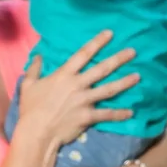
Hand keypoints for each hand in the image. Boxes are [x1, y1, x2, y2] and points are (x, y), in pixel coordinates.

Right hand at [16, 30, 138, 148]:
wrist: (35, 133)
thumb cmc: (30, 109)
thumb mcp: (28, 85)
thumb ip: (34, 69)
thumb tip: (39, 56)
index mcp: (64, 75)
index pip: (83, 54)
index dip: (97, 42)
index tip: (110, 33)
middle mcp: (77, 84)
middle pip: (102, 69)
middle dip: (119, 59)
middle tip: (133, 51)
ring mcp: (84, 100)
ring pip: (109, 89)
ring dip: (125, 83)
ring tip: (138, 76)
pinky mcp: (88, 116)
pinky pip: (107, 114)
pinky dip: (119, 114)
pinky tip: (131, 112)